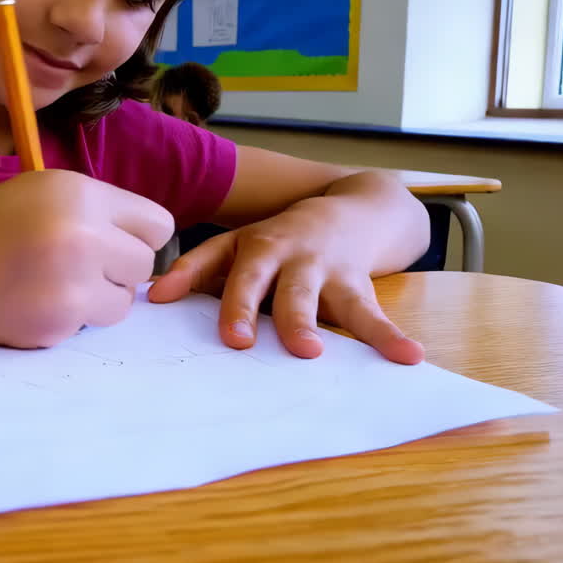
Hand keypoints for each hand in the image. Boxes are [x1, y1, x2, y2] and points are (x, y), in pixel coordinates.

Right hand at [0, 169, 174, 348]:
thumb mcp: (39, 193)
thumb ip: (95, 213)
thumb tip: (145, 247)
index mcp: (79, 193)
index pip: (157, 225)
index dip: (133, 236)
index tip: (110, 243)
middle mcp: (83, 236)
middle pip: (143, 267)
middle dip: (114, 271)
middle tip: (74, 268)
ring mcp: (71, 286)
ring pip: (121, 304)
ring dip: (94, 301)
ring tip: (48, 286)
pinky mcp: (55, 326)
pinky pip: (86, 328)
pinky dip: (63, 322)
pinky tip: (25, 304)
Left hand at [148, 197, 423, 364]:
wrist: (358, 205)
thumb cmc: (283, 237)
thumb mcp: (238, 244)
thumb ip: (197, 269)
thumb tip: (154, 298)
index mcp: (249, 245)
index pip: (212, 260)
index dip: (187, 278)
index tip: (163, 300)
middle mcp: (283, 252)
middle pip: (260, 278)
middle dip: (246, 306)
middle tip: (238, 341)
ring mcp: (322, 265)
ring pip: (313, 295)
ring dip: (310, 321)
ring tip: (311, 352)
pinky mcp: (359, 281)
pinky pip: (373, 313)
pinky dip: (389, 337)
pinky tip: (408, 357)